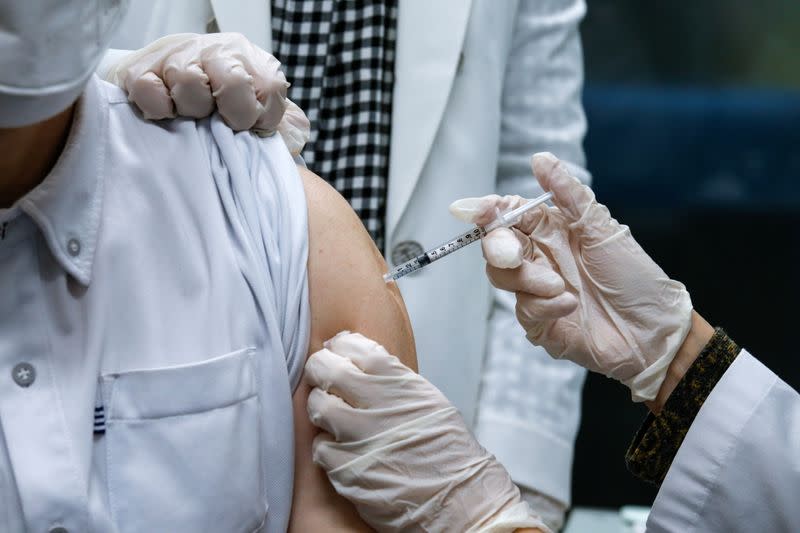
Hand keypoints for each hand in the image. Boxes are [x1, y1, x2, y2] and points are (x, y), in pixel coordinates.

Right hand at [106, 32, 309, 152]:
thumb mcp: (258, 110)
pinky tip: (166, 113)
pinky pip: (147, 88)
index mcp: (249, 60)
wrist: (167, 82)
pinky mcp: (139, 69)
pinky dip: (157, 107)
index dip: (262, 116)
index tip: (252, 127)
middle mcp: (216, 51)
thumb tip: (294, 137)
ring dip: (192, 109)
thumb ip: (283, 124)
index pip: (270, 87)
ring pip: (190, 81)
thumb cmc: (219, 105)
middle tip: (221, 122)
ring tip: (191, 116)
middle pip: (233, 81)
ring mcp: (177, 56)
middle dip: (232, 112)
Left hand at [305, 332, 549, 532]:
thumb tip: (360, 363)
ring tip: (328, 412)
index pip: (356, 348)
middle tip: (319, 374)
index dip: (340, 345)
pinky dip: (326, 445)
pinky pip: (320, 447)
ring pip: (318, 407)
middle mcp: (378, 407)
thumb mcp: (428, 400)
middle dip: (319, 368)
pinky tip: (339, 447)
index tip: (336, 350)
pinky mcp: (348, 470)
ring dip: (319, 406)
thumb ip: (394, 380)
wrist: (459, 499)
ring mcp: (361, 439)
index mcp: (400, 385)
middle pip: (329, 371)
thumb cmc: (447, 449)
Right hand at [449, 153, 692, 401]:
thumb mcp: (602, 228)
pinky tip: (570, 306)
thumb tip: (540, 158)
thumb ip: (568, 194)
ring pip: (502, 277)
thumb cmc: (634, 276)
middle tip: (515, 254)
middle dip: (500, 247)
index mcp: (552, 230)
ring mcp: (537, 291)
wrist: (654, 330)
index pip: (507, 214)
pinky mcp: (539, 322)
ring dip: (529, 279)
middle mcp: (540, 258)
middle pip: (496, 246)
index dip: (486, 211)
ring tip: (563, 287)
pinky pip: (523, 310)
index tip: (471, 210)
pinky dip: (544, 306)